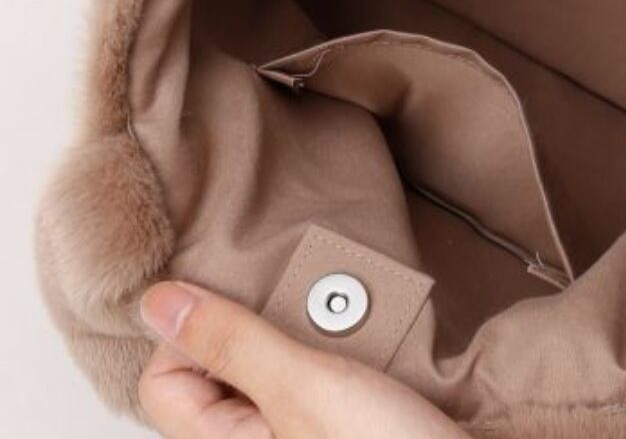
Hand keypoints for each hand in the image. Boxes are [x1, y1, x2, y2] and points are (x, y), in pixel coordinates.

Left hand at [138, 282, 464, 437]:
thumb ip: (231, 343)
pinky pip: (313, 376)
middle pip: (218, 368)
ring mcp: (295, 436)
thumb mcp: (302, 386)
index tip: (246, 310)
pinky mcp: (333, 427)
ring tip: (344, 334)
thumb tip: (157, 303)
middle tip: (304, 318)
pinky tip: (366, 351)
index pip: (163, 380)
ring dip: (306, 336)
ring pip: (271, 367)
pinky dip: (335, 352)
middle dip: (262, 327)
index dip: (195, 335)